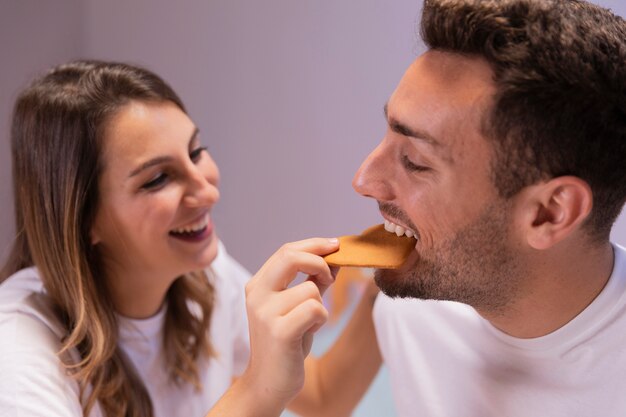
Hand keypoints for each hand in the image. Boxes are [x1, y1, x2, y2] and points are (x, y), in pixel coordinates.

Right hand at [242, 237, 338, 406]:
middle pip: (291, 257)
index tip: (335, 245)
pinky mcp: (279, 331)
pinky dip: (321, 320)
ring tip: (308, 324)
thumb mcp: (297, 307)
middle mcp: (257, 294)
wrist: (268, 383)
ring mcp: (265, 312)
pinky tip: (309, 333)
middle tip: (331, 276)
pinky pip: (315, 309)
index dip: (314, 245)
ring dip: (320, 306)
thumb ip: (312, 282)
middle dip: (319, 261)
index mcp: (258, 285)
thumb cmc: (285, 343)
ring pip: (311, 289)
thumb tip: (333, 259)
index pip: (286, 251)